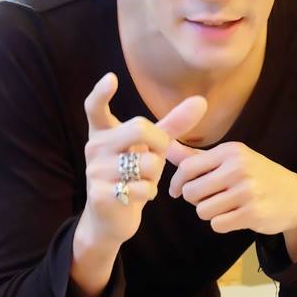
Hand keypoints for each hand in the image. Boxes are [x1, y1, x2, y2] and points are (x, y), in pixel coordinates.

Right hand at [78, 72, 207, 249]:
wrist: (110, 218)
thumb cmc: (132, 175)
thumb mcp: (151, 148)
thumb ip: (173, 125)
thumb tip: (201, 100)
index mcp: (102, 133)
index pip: (95, 107)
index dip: (102, 93)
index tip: (111, 78)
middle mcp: (95, 148)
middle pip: (140, 128)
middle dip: (159, 144)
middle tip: (155, 157)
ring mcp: (95, 171)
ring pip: (147, 162)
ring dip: (154, 174)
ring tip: (143, 180)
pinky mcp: (101, 194)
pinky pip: (142, 187)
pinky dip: (149, 192)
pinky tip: (140, 195)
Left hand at [166, 141, 296, 257]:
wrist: (294, 197)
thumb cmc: (257, 175)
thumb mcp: (231, 160)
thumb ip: (197, 157)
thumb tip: (166, 148)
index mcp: (230, 151)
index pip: (187, 168)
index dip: (176, 183)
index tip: (177, 191)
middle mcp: (238, 168)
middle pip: (191, 192)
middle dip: (195, 200)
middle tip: (209, 198)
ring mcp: (246, 191)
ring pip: (202, 210)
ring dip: (209, 212)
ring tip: (225, 206)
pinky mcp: (252, 214)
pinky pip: (217, 224)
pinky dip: (221, 223)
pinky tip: (235, 216)